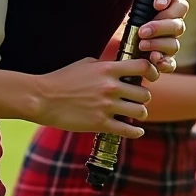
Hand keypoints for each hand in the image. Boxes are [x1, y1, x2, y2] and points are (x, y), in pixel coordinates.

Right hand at [35, 57, 158, 136]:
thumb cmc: (62, 78)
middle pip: (145, 93)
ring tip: (134, 114)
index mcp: (108, 69)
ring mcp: (107, 106)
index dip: (152, 72)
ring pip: (140, 112)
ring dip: (140, 113)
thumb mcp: (86, 64)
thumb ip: (106, 65)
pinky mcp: (100, 124)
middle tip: (137, 100)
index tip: (152, 77)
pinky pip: (128, 130)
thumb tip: (121, 67)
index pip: (143, 67)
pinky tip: (136, 130)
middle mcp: (111, 87)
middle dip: (143, 97)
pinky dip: (135, 132)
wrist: (43, 98)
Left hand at [137, 0, 188, 72]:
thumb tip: (160, 5)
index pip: (180, 8)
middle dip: (158, 28)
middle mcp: (177, 27)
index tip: (155, 6)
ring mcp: (172, 44)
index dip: (170, 8)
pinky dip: (165, 64)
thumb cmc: (146, 9)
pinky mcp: (166, 59)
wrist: (139, 24)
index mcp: (176, 10)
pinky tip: (155, 61)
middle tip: (142, 31)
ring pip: (173, 46)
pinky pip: (171, 64)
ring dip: (157, 45)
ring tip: (142, 45)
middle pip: (176, 27)